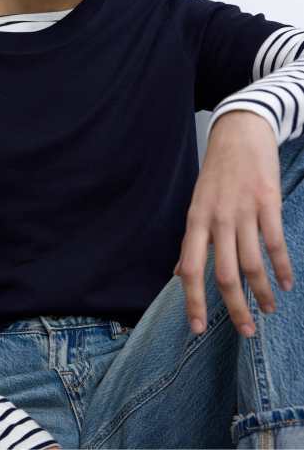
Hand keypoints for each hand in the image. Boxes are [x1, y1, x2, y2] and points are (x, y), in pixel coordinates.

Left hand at [174, 111, 293, 337]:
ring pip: (251, 263)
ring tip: (267, 309)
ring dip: (261, 292)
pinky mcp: (267, 202)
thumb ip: (191, 241)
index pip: (189, 269)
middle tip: (246, 331)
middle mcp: (216, 219)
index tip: (198, 329)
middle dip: (234, 308)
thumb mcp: (196, 205)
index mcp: (195, 221)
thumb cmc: (216, 174)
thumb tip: (178, 273)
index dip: (193, 301)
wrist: (238, 133)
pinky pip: (275, 243)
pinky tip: (285, 283)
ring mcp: (242, 211)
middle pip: (223, 274)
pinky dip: (282, 267)